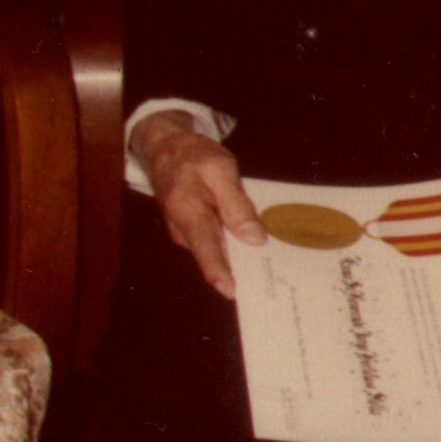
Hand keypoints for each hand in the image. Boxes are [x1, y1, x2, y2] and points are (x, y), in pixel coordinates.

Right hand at [138, 116, 263, 300]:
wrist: (165, 149)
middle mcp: (183, 231)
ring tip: (273, 260)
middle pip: (216, 259)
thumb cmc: (193, 156)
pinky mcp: (194, 235)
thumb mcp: (219, 168)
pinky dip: (235, 245)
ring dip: (242, 257)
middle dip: (243, 270)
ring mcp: (187, 236)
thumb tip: (255, 238)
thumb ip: (237, 203)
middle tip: (275, 280)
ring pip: (220, 253)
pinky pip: (218, 246)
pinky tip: (254, 242)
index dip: (220, 273)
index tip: (234, 292)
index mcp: (188, 212)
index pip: (205, 249)